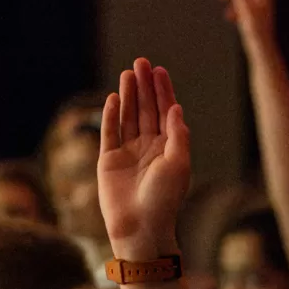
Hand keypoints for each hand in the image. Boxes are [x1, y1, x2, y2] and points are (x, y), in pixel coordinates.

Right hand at [98, 58, 190, 259]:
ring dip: (128, 95)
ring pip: (128, 117)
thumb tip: (176, 107)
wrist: (141, 227)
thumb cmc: (164, 199)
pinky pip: (109, 133)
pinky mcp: (109, 161)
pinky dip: (111, 116)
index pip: (165, 112)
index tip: (159, 70)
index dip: (162, 91)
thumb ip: (177, 135)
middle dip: (144, 86)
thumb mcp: (179, 164)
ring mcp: (128, 153)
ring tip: (128, 73)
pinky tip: (113, 98)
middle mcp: (148, 148)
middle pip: (146, 110)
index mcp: (168, 148)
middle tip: (141, 62)